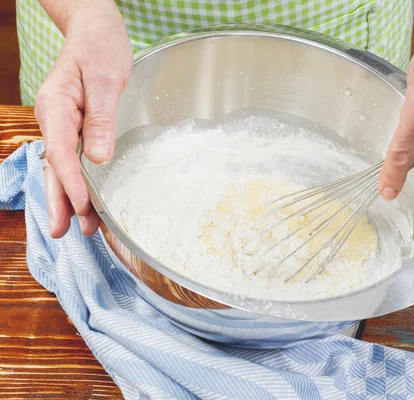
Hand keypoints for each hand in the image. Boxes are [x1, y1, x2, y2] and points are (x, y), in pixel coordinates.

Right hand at [35, 2, 131, 236]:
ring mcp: (62, 123)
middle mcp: (54, 118)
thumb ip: (101, 118)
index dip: (72, 182)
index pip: (62, 152)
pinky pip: (71, 158)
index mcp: (57, 106)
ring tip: (78, 227)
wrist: (96, 31)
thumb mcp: (106, 79)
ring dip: (68, 197)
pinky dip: (75, 181)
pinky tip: (83, 200)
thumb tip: (99, 157)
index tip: (84, 207)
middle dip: (62, 200)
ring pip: (61, 166)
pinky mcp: (75, 126)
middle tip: (67, 232)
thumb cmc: (101, 49)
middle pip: (55, 166)